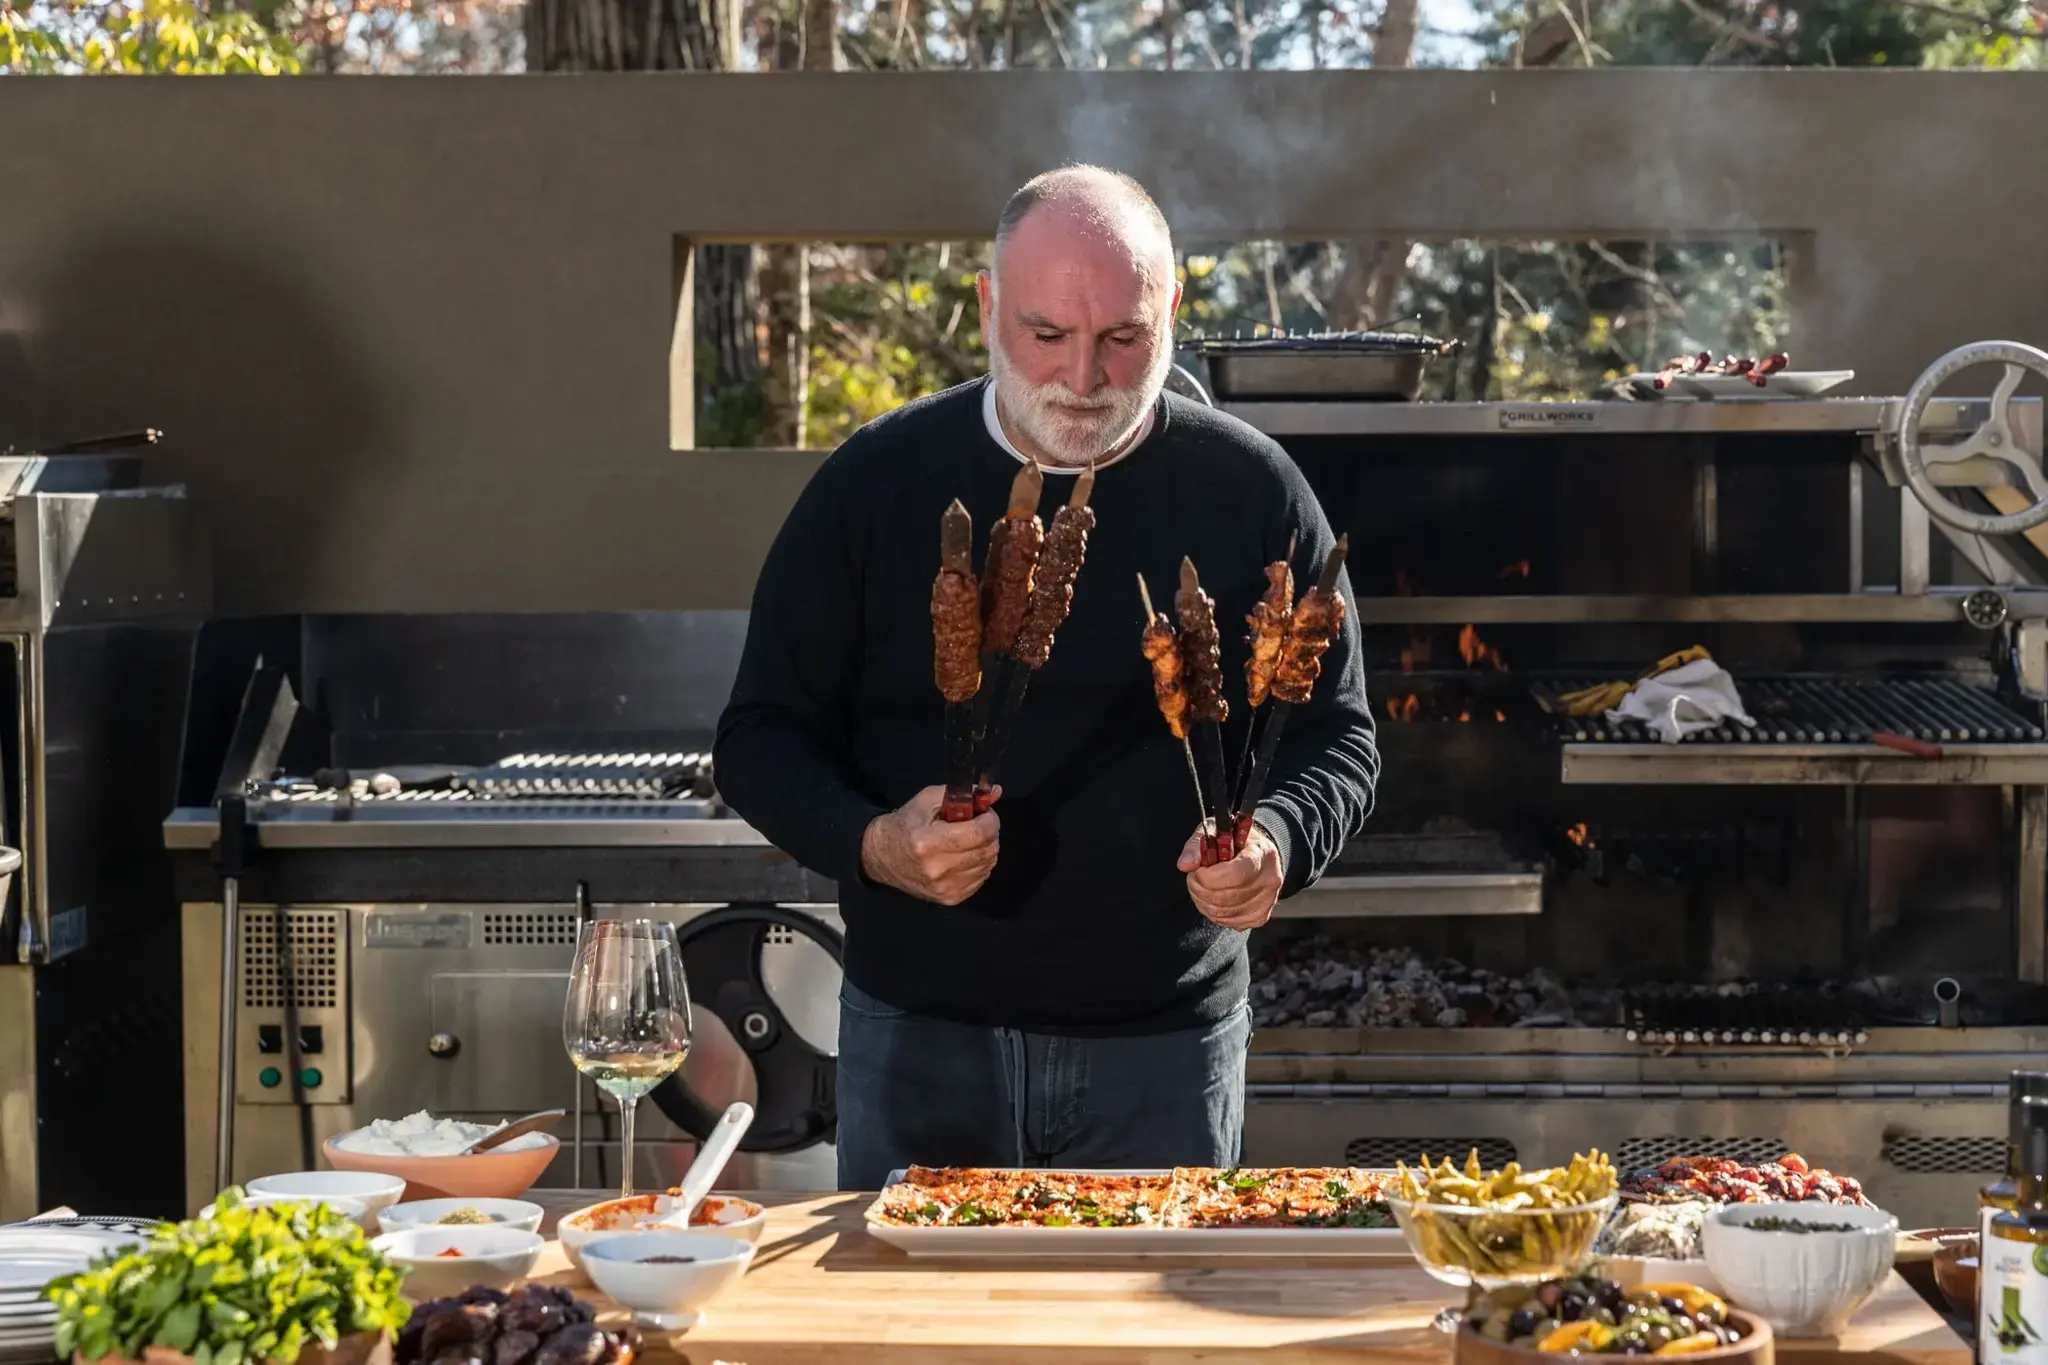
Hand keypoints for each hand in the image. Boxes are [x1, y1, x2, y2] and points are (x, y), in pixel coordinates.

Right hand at [860, 785, 1000, 905]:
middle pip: (987, 850)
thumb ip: (963, 795)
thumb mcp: (928, 800)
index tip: (987, 813)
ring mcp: (945, 887)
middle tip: (979, 824)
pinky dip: (979, 865)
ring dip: (985, 849)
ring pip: (988, 865)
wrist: (881, 857)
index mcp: (929, 842)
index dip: (991, 820)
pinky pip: (981, 879)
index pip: (978, 833)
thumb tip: (995, 792)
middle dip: (990, 833)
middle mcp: (938, 868)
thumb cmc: (905, 825)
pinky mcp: (950, 898)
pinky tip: (964, 857)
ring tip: (969, 840)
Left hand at [1176, 821, 1283, 928]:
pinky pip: (1229, 923)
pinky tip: (1212, 899)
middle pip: (1227, 897)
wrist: (1255, 853)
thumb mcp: (1214, 833)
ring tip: (1200, 887)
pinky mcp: (1261, 916)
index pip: (1236, 874)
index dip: (1209, 877)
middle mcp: (1270, 879)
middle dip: (1200, 889)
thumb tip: (1185, 865)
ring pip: (1224, 913)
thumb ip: (1196, 847)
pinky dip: (1213, 914)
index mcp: (1262, 853)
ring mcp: (1268, 900)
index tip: (1197, 870)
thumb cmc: (1232, 841)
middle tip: (1193, 878)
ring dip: (1203, 902)